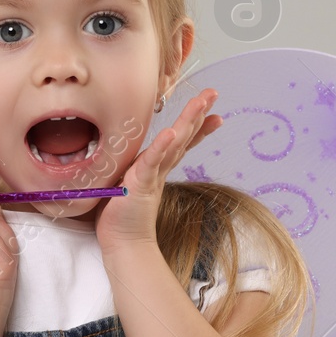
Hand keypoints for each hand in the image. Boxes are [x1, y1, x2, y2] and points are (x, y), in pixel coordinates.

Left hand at [96, 88, 222, 249]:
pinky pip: (151, 161)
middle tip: (213, 93)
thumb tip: (122, 157)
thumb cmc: (121, 215)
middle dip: (198, 113)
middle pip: (183, 135)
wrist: (124, 243)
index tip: (212, 109)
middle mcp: (159, 168)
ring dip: (187, 121)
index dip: (196, 124)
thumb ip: (129, 168)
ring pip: (173, 142)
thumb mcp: (125, 182)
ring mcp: (152, 174)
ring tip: (201, 103)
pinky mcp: (141, 183)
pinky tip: (172, 132)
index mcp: (157, 166)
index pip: (180, 141)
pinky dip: (161, 147)